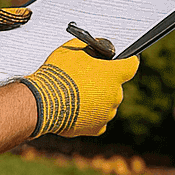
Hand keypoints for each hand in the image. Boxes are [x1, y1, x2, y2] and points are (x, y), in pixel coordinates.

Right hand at [22, 42, 138, 137]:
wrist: (43, 102)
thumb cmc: (58, 74)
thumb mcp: (74, 49)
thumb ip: (92, 47)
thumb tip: (99, 47)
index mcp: (114, 74)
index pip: (131, 64)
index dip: (126, 61)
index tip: (120, 61)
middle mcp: (115, 94)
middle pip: (115, 86)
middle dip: (103, 82)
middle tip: (86, 79)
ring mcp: (107, 113)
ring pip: (106, 103)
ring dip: (96, 99)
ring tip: (75, 95)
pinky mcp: (97, 128)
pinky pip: (98, 120)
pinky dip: (89, 116)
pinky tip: (76, 109)